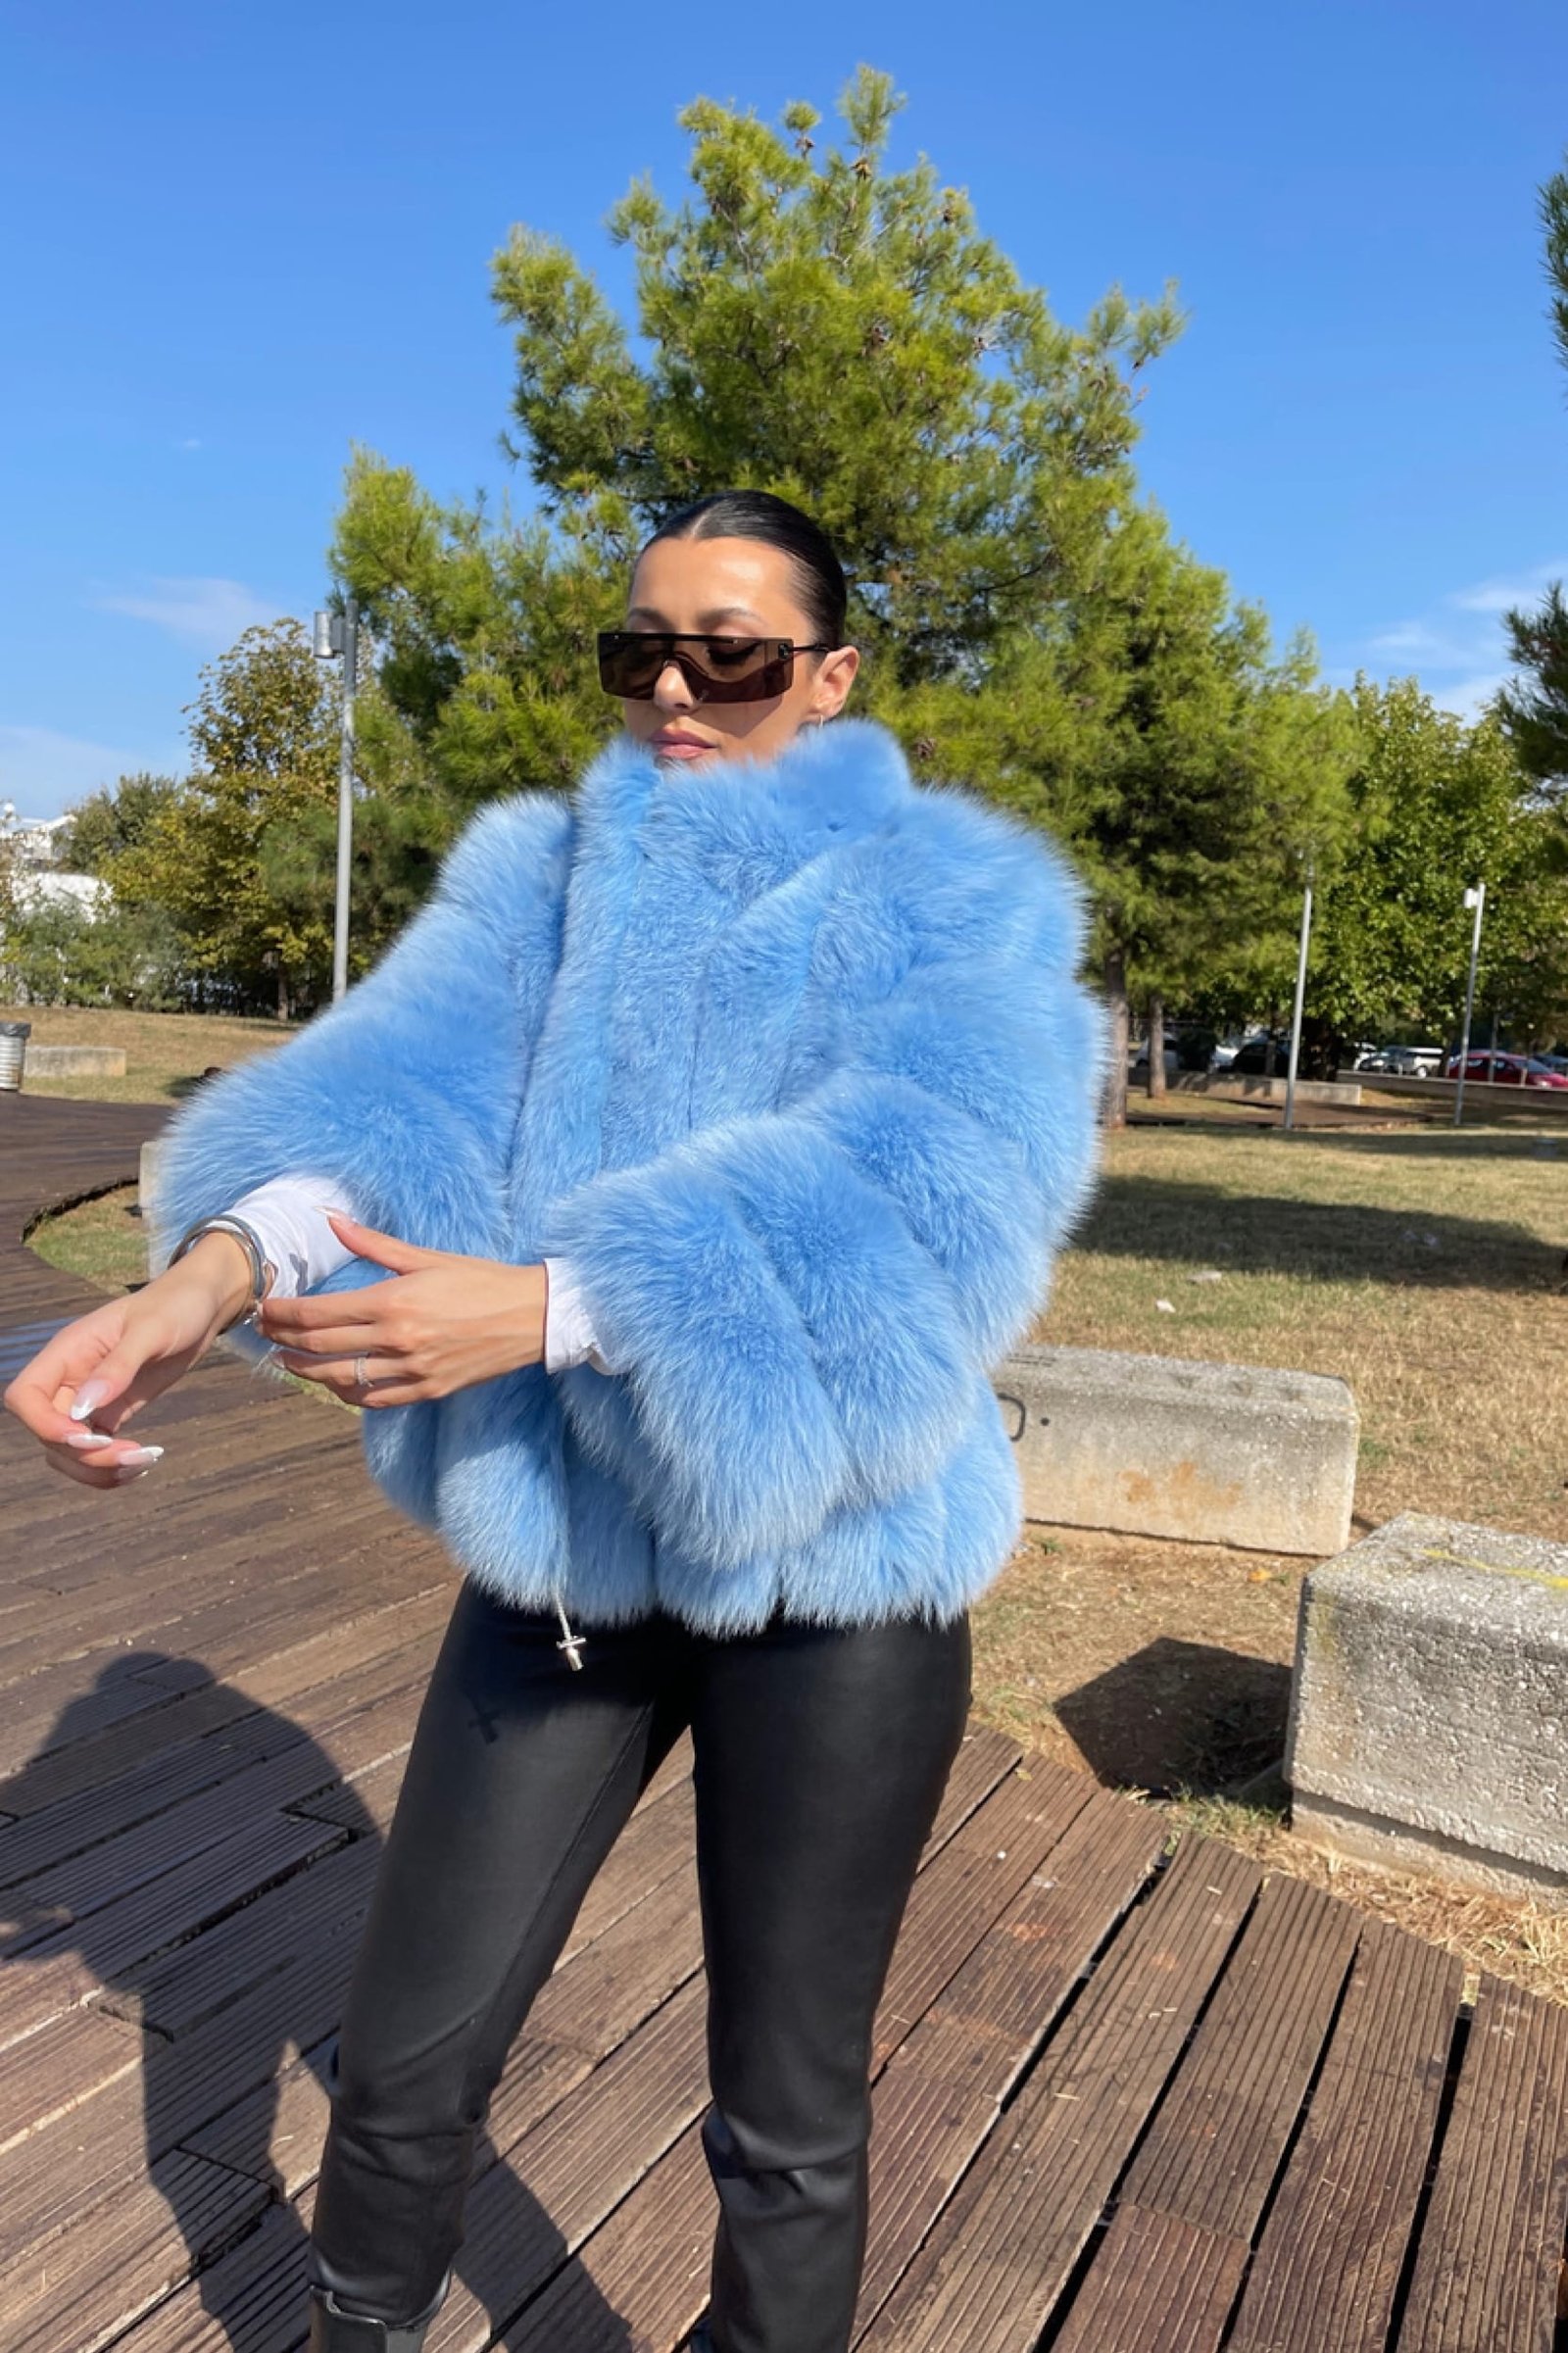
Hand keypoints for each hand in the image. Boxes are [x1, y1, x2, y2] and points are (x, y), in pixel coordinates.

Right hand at [2, 1235, 250, 1488]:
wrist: (200, 1305)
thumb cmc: (175, 1306)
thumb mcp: (152, 1330)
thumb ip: (118, 1366)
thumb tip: (84, 1407)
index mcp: (67, 1352)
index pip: (24, 1397)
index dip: (44, 1425)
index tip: (87, 1437)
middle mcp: (70, 1378)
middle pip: (47, 1433)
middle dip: (83, 1455)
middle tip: (132, 1454)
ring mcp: (89, 1398)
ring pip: (67, 1450)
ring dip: (97, 1468)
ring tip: (142, 1462)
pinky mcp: (112, 1411)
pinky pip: (95, 1449)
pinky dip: (112, 1465)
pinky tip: (143, 1461)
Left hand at [255, 1211, 548, 1405]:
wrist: (531, 1317)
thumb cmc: (481, 1281)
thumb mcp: (426, 1257)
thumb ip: (373, 1244)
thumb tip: (331, 1219)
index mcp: (393, 1302)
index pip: (318, 1314)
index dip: (283, 1313)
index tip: (264, 1308)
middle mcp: (397, 1340)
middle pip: (320, 1347)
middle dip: (283, 1339)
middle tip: (263, 1331)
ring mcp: (411, 1370)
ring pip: (340, 1379)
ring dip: (306, 1371)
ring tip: (286, 1361)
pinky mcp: (427, 1390)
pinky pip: (374, 1400)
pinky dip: (347, 1393)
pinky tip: (333, 1383)